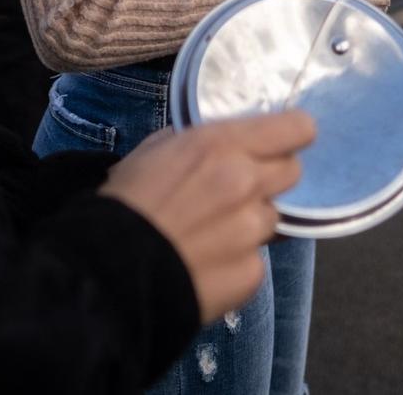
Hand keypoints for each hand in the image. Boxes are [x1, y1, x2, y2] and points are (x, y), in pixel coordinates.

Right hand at [99, 112, 314, 326]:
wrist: (106, 273)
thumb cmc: (124, 204)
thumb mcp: (154, 152)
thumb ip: (198, 143)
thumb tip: (220, 145)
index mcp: (221, 145)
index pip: (296, 129)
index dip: (293, 134)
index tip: (286, 141)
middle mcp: (246, 183)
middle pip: (291, 172)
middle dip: (271, 179)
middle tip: (241, 191)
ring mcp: (251, 231)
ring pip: (273, 218)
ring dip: (252, 222)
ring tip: (214, 234)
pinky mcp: (250, 274)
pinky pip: (257, 260)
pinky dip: (238, 262)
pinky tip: (207, 265)